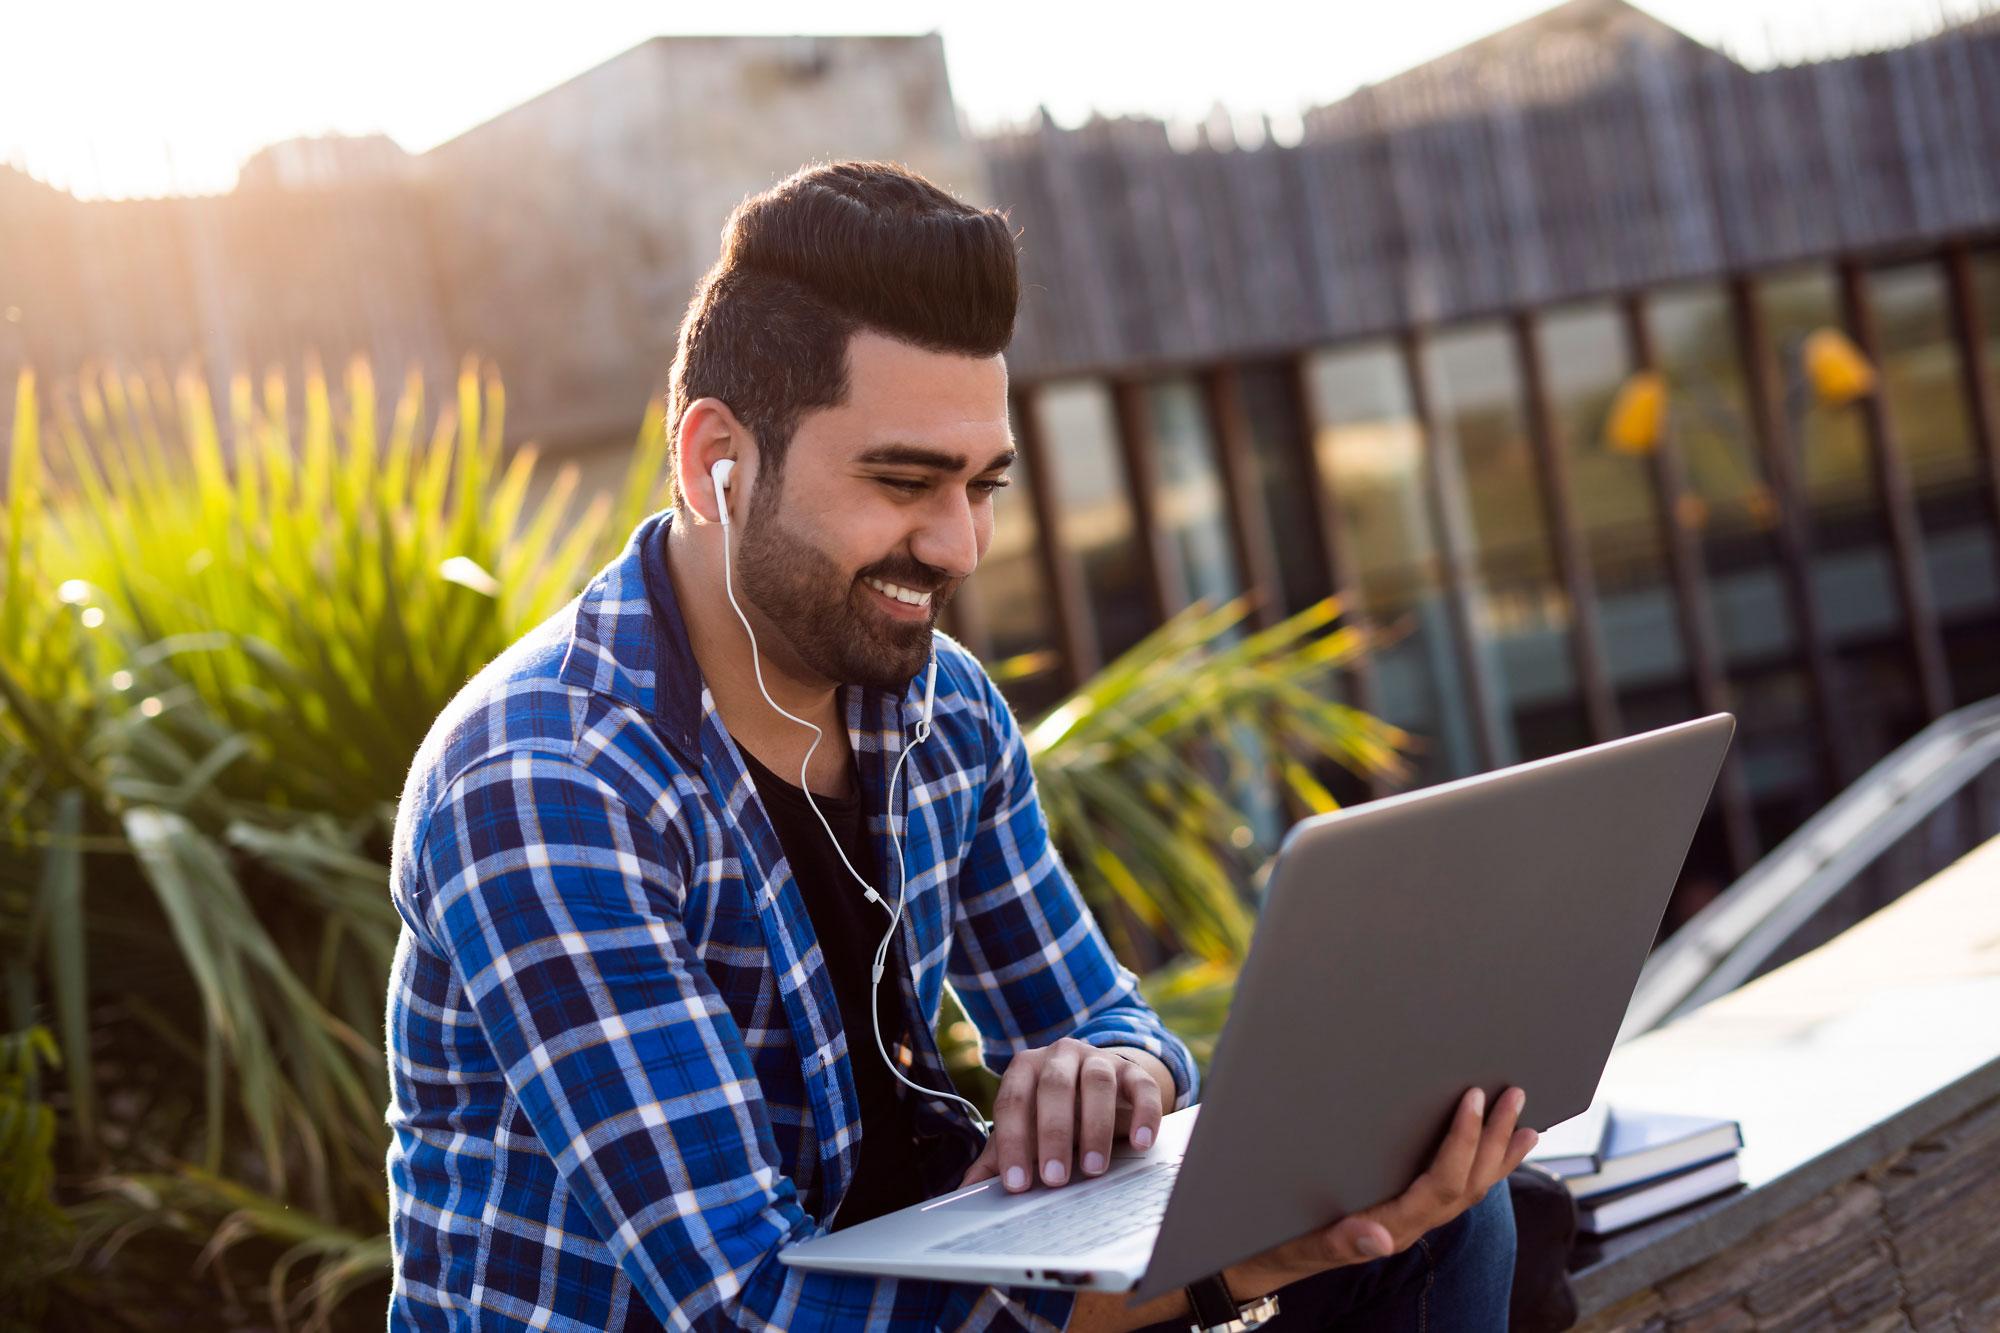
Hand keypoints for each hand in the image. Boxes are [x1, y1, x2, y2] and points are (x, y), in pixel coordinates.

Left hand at [957, 1039, 1168, 1191]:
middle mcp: (1059, 1056)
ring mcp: (1098, 1059)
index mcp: (1025, 1068)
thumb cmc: (1053, 1115)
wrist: (1098, 1089)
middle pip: (1054, 1087)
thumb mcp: (1024, 1132)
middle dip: (1053, 1134)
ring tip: (1094, 1168)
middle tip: (1054, 1179)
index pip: (1013, 1101)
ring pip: (1097, 1082)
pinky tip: (1139, 1143)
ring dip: (1095, 1126)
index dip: (1013, 1142)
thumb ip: (996, 1160)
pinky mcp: (1132, 1070)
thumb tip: (964, 1194)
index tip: (1017, 1183)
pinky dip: (1143, 1114)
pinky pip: (1141, 1086)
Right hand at [1221, 1086, 1537, 1300]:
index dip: (1463, 1141)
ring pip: (1471, 1189)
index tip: (1472, 1098)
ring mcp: (1415, 1222)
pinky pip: (1458, 1191)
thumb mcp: (1305, 1240)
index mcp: (1393, 1227)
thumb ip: (1341, 1239)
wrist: (1271, 1262)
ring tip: (1525, 1122)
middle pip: (1470, 1184)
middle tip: (1514, 1096)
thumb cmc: (1285, 1242)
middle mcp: (1413, 1227)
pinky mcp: (1409, 1214)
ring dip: (1499, 1153)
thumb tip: (1379, 1239)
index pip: (1444, 1184)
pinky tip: (1492, 1148)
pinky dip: (1482, 1166)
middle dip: (1495, 1140)